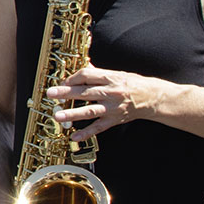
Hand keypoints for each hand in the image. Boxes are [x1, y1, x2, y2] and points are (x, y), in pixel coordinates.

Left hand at [45, 63, 160, 141]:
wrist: (153, 98)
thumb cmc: (133, 83)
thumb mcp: (116, 73)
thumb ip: (97, 72)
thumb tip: (81, 67)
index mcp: (109, 77)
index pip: (87, 75)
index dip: (72, 78)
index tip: (62, 81)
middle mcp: (110, 92)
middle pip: (85, 92)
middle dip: (66, 93)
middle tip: (51, 94)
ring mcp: (112, 107)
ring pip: (90, 110)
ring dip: (72, 114)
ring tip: (58, 116)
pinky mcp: (114, 120)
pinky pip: (99, 127)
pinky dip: (86, 133)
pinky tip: (74, 136)